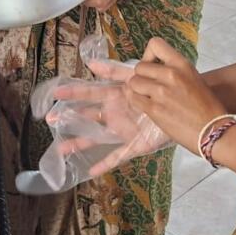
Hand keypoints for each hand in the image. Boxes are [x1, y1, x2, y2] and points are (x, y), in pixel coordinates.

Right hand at [49, 70, 170, 176]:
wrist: (186, 105)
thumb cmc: (162, 88)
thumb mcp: (138, 76)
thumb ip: (116, 70)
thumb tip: (92, 63)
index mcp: (117, 94)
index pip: (90, 92)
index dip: (73, 92)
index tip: (55, 92)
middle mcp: (116, 112)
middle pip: (88, 115)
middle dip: (69, 117)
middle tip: (49, 119)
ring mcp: (124, 129)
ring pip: (97, 137)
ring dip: (79, 143)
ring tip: (61, 150)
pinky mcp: (136, 144)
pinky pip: (118, 156)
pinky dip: (105, 164)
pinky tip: (90, 171)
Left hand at [110, 38, 230, 156]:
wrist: (215, 131)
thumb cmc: (208, 108)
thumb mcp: (193, 79)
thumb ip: (174, 72)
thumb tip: (154, 71)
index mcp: (182, 65)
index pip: (155, 44)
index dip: (148, 55)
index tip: (152, 66)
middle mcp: (171, 74)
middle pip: (139, 67)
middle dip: (141, 77)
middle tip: (148, 87)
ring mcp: (161, 92)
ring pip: (133, 83)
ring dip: (137, 90)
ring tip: (146, 97)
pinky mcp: (154, 109)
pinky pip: (133, 98)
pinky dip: (135, 101)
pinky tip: (143, 106)